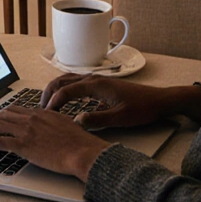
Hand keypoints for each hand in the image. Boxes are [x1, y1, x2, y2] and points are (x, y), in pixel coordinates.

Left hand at [0, 105, 111, 180]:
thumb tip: (51, 128)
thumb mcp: (66, 125)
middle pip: (3, 114)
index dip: (3, 116)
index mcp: (41, 113)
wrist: (83, 152)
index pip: (16, 110)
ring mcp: (26, 130)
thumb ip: (54, 123)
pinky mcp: (24, 145)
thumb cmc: (79, 143)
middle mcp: (31, 118)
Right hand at [41, 74, 200, 128]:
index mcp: (97, 85)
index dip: (53, 102)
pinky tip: (65, 101)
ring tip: (48, 105)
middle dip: (49, 93)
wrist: (160, 100)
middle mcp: (95, 79)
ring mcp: (98, 81)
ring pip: (69, 80)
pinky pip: (77, 83)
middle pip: (63, 80)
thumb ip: (98, 119)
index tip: (46, 115)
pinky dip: (65, 89)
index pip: (66, 91)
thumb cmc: (143, 108)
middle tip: (40, 109)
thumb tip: (77, 122)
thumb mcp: (121, 118)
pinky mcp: (101, 85)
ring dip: (56, 90)